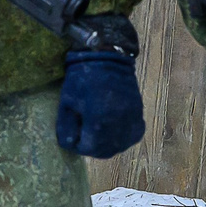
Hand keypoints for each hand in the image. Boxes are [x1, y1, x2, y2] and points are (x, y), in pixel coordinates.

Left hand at [54, 31, 144, 157]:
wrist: (107, 56)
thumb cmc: (82, 77)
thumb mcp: (67, 101)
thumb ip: (66, 126)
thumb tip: (69, 144)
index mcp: (99, 120)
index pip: (88, 148)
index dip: (76, 145)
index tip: (71, 135)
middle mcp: (118, 124)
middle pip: (104, 151)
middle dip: (90, 147)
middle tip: (81, 135)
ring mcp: (131, 120)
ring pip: (119, 146)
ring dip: (106, 144)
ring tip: (95, 131)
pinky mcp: (139, 114)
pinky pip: (131, 136)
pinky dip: (121, 137)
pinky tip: (111, 128)